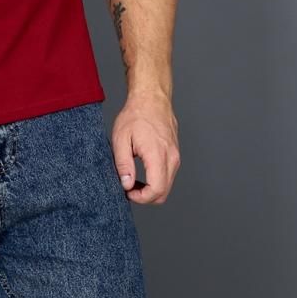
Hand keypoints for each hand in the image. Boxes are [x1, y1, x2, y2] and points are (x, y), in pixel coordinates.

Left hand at [111, 90, 179, 204]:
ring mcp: (175, 156)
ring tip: (133, 179)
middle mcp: (171, 157)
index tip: (127, 192)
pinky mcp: (175, 154)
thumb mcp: (121, 139)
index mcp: (157, 155)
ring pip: (167, 186)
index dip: (141, 198)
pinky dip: (156, 180)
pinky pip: (168, 176)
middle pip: (164, 193)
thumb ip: (124, 164)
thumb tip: (127, 185)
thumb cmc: (135, 115)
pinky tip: (142, 172)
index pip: (156, 190)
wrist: (152, 98)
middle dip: (145, 197)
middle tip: (128, 188)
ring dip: (151, 189)